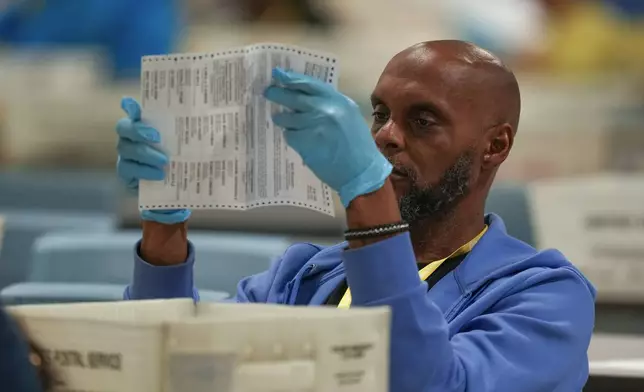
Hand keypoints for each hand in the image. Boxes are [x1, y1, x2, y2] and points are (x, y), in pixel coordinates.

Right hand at [116, 97, 190, 223]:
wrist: (177, 191)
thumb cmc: (184, 160)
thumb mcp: (191, 145)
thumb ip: (193, 132)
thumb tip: (210, 119)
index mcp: (145, 126)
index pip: (132, 110)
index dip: (130, 106)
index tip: (130, 102)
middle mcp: (131, 138)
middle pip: (123, 127)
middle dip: (138, 130)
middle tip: (157, 137)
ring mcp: (126, 155)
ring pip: (126, 149)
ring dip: (146, 154)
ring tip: (164, 161)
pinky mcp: (126, 173)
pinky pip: (127, 169)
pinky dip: (144, 171)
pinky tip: (160, 175)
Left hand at [264, 68, 391, 206]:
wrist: (362, 171)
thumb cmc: (358, 146)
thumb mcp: (349, 116)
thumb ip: (331, 105)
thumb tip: (306, 98)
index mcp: (338, 101)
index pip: (310, 84)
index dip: (292, 79)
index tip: (279, 75)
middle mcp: (325, 109)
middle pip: (294, 98)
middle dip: (278, 94)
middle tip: (268, 93)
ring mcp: (314, 125)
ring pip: (288, 118)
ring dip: (283, 120)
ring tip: (282, 121)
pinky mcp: (305, 142)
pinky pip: (290, 136)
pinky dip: (291, 138)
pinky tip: (300, 142)